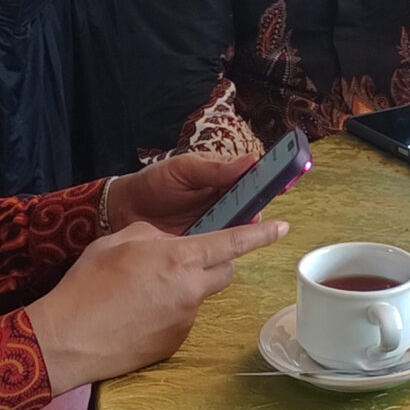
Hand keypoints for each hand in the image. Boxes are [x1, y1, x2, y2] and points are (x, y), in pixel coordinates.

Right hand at [24, 218, 287, 390]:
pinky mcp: (174, 344)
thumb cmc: (87, 284)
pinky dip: (168, 312)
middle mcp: (190, 291)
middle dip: (215, 262)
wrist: (67, 339)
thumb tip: (167, 243)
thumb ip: (153, 236)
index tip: (282, 228)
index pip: (232, 243)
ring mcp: (184, 321)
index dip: (260, 233)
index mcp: (179, 258)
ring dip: (183, 288)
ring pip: (198, 296)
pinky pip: (181, 319)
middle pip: (224, 272)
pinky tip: (137, 315)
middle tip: (183, 260)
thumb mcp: (118, 240)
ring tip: (141, 292)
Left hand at [104, 152, 260, 235]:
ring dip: (241, 230)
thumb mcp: (182, 169)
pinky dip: (223, 248)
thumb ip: (213, 168)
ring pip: (239, 228)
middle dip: (256, 209)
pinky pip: (220, 246)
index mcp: (223, 176)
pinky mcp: (203, 243)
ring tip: (240, 229)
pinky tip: (223, 248)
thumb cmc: (154, 182)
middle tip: (255, 211)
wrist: (124, 209)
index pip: (254, 176)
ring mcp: (215, 222)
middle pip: (252, 205)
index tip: (285, 180)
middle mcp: (224, 200)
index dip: (272, 178)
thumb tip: (249, 161)